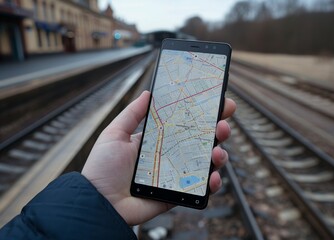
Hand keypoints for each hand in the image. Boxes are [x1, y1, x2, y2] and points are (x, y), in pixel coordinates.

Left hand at [82, 91, 235, 225]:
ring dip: (220, 155)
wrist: (100, 203)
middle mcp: (172, 154)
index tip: (220, 102)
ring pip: (208, 162)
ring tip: (217, 152)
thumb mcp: (115, 134)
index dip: (204, 112)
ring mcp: (178, 174)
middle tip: (222, 125)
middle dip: (219, 130)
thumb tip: (148, 93)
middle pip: (203, 140)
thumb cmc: (103, 168)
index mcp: (160, 139)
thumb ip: (132, 114)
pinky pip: (202, 188)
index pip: (186, 122)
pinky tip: (212, 178)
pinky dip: (213, 183)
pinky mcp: (180, 193)